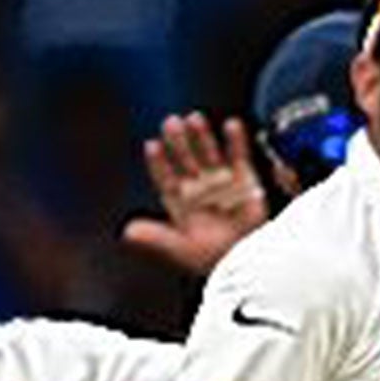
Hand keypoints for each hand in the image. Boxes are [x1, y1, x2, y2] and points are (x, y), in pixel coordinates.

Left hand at [126, 113, 268, 274]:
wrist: (251, 262)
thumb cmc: (215, 258)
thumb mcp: (182, 249)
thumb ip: (156, 238)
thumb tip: (128, 232)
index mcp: (179, 201)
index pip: (164, 176)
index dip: (158, 162)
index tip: (152, 146)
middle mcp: (198, 187)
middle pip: (185, 159)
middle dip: (178, 141)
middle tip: (171, 122)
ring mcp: (221, 182)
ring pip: (209, 153)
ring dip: (202, 136)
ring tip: (194, 119)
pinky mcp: (245, 180)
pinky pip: (239, 156)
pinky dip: (236, 141)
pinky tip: (230, 125)